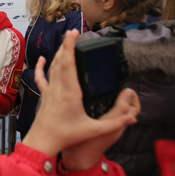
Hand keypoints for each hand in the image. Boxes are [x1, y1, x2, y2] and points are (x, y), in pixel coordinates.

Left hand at [22, 30, 139, 156]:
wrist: (43, 142)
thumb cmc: (67, 137)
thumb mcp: (94, 131)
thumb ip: (115, 124)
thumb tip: (133, 117)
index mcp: (70, 92)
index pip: (69, 63)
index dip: (70, 46)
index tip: (73, 33)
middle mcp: (58, 88)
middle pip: (61, 60)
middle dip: (66, 45)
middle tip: (74, 33)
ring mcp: (50, 91)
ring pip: (52, 67)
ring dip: (58, 53)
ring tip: (66, 42)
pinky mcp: (45, 96)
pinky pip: (41, 78)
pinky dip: (41, 67)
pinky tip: (43, 59)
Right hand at [62, 88, 139, 170]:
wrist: (78, 157)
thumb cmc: (92, 144)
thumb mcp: (107, 123)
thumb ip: (120, 108)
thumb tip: (129, 92)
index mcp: (120, 122)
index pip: (134, 108)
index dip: (133, 97)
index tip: (125, 88)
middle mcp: (115, 123)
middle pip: (125, 107)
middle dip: (123, 96)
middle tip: (114, 87)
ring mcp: (105, 125)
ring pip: (113, 109)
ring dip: (111, 99)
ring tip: (103, 90)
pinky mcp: (95, 125)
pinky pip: (102, 112)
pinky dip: (100, 104)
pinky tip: (91, 100)